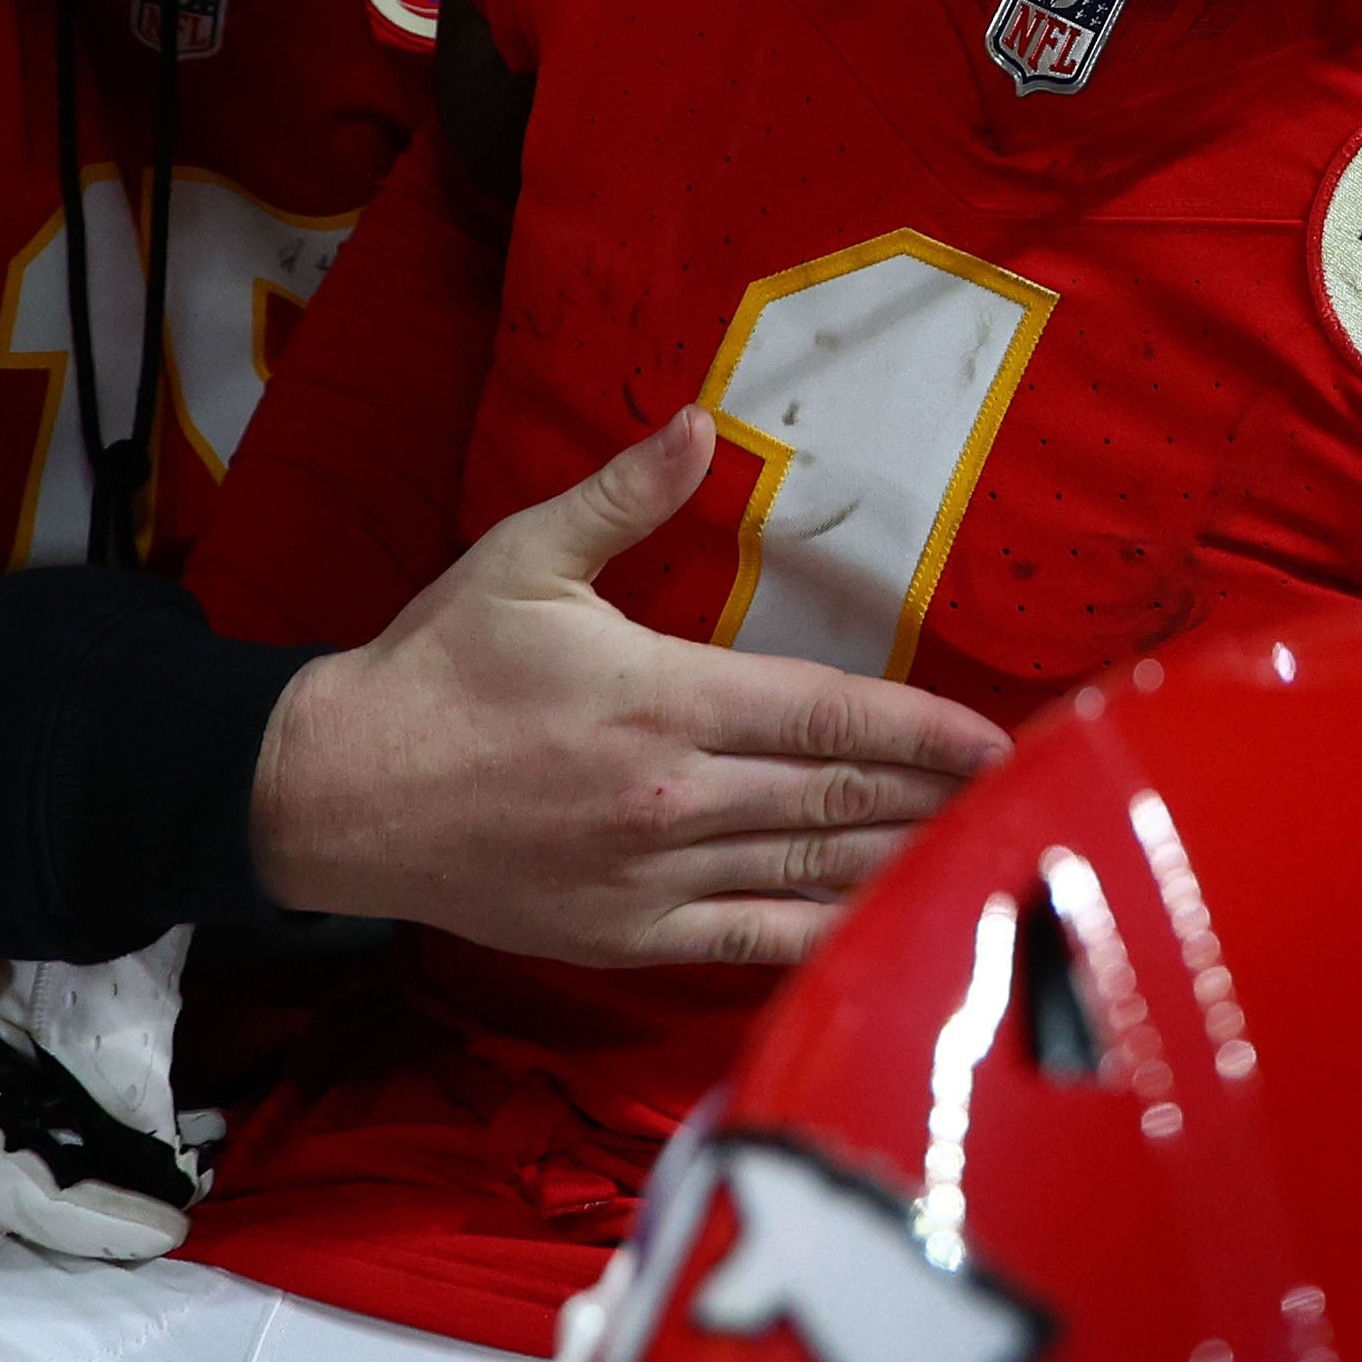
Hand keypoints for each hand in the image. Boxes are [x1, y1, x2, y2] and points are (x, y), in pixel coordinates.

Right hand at [245, 407, 1013, 969]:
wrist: (338, 794)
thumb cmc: (435, 666)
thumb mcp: (523, 556)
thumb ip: (624, 494)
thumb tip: (700, 421)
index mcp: (662, 696)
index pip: (828, 714)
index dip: (923, 730)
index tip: (997, 738)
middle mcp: (672, 795)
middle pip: (837, 799)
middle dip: (936, 797)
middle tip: (1023, 797)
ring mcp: (652, 877)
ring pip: (808, 870)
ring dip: (899, 861)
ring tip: (980, 854)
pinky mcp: (626, 936)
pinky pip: (750, 940)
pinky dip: (824, 933)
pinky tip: (883, 925)